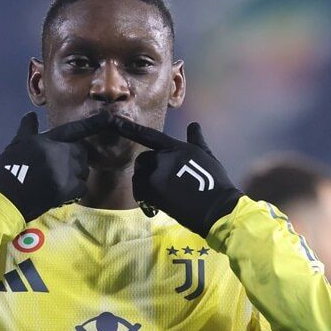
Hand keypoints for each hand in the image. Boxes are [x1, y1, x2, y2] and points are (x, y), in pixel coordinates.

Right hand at [0, 112, 111, 220]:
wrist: (7, 197)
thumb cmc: (9, 169)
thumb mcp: (16, 145)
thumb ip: (27, 130)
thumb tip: (30, 115)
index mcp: (48, 140)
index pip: (74, 130)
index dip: (92, 124)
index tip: (108, 118)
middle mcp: (60, 153)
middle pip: (81, 152)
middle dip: (75, 157)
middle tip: (61, 166)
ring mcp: (66, 171)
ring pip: (82, 170)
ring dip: (75, 173)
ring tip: (59, 179)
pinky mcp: (68, 189)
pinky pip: (82, 187)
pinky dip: (75, 189)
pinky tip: (62, 191)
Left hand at [114, 119, 243, 237]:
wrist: (215, 208)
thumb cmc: (214, 182)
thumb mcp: (206, 156)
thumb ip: (196, 140)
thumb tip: (194, 125)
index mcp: (177, 148)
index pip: (149, 135)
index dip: (131, 128)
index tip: (115, 122)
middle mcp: (164, 158)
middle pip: (143, 159)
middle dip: (148, 169)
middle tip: (160, 181)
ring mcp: (156, 175)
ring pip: (140, 175)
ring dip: (146, 183)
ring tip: (159, 193)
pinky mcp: (152, 192)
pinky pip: (139, 191)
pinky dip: (144, 198)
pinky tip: (155, 205)